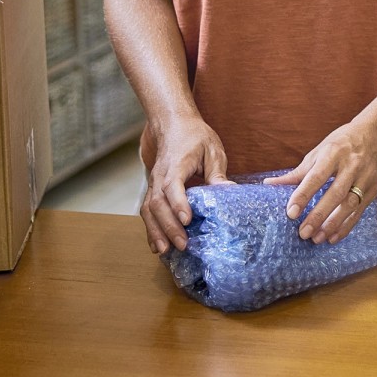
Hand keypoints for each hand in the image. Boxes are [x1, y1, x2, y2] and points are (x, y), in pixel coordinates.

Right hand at [141, 115, 229, 254]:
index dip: (178, 204)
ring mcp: (153, 183)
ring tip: (165, 251)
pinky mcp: (153, 190)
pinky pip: (148, 211)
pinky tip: (157, 245)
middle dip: (169, 226)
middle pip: (158, 204)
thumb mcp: (213, 150)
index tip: (188, 220)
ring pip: (149, 210)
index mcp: (176, 164)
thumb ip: (217, 173)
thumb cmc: (196, 136)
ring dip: (156, 231)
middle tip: (183, 244)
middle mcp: (160, 176)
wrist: (174, 125)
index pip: (172, 186)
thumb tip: (228, 191)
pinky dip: (151, 229)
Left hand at [265, 119, 376, 244]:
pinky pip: (359, 211)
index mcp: (334, 153)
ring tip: (316, 238)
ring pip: (349, 205)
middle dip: (318, 215)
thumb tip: (269, 184)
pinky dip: (346, 226)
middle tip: (303, 233)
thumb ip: (298, 172)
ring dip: (332, 224)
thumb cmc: (343, 142)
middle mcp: (352, 165)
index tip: (291, 213)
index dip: (303, 195)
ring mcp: (365, 178)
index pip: (317, 176)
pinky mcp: (373, 189)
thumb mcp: (320, 150)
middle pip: (335, 194)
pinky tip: (333, 237)